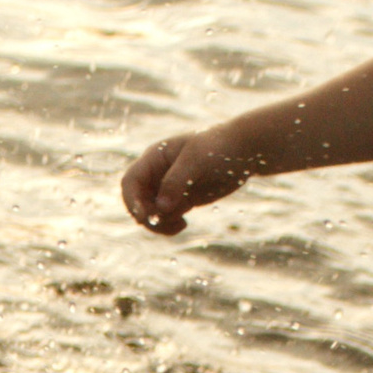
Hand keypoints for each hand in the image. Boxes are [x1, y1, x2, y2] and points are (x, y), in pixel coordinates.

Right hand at [122, 124, 252, 234]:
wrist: (242, 151)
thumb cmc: (217, 147)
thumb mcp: (196, 160)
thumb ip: (176, 181)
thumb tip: (161, 207)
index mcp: (154, 158)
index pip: (130, 182)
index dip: (131, 200)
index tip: (144, 217)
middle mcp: (156, 174)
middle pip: (137, 201)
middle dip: (147, 216)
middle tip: (167, 222)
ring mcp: (167, 188)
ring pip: (150, 213)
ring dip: (159, 224)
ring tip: (180, 223)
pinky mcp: (180, 200)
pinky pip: (165, 218)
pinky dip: (169, 225)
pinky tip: (183, 224)